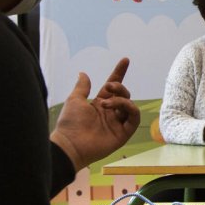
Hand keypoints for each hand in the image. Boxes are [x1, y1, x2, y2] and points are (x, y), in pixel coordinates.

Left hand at [50, 57, 139, 171]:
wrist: (70, 144)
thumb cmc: (70, 123)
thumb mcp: (75, 100)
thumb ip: (82, 87)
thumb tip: (83, 73)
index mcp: (100, 104)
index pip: (113, 87)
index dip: (119, 73)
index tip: (125, 60)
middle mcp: (110, 113)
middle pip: (123, 94)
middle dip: (119, 87)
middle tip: (108, 88)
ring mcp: (117, 123)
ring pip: (130, 105)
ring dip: (121, 99)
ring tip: (105, 103)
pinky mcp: (123, 134)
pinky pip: (134, 118)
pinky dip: (130, 109)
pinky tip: (117, 108)